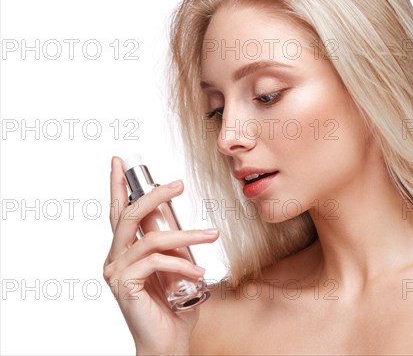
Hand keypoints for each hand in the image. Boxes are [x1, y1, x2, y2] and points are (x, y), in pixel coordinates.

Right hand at [103, 156, 218, 354]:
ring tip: (210, 236)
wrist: (168, 343)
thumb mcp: (177, 270)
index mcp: (124, 252)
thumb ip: (176, 250)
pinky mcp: (125, 285)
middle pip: (129, 215)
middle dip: (154, 194)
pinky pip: (156, 262)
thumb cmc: (173, 308)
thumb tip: (193, 230)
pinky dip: (182, 264)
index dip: (118, 186)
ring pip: (150, 238)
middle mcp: (115, 258)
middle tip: (178, 184)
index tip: (120, 162)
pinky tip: (199, 274)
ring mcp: (117, 272)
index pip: (120, 213)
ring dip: (185, 235)